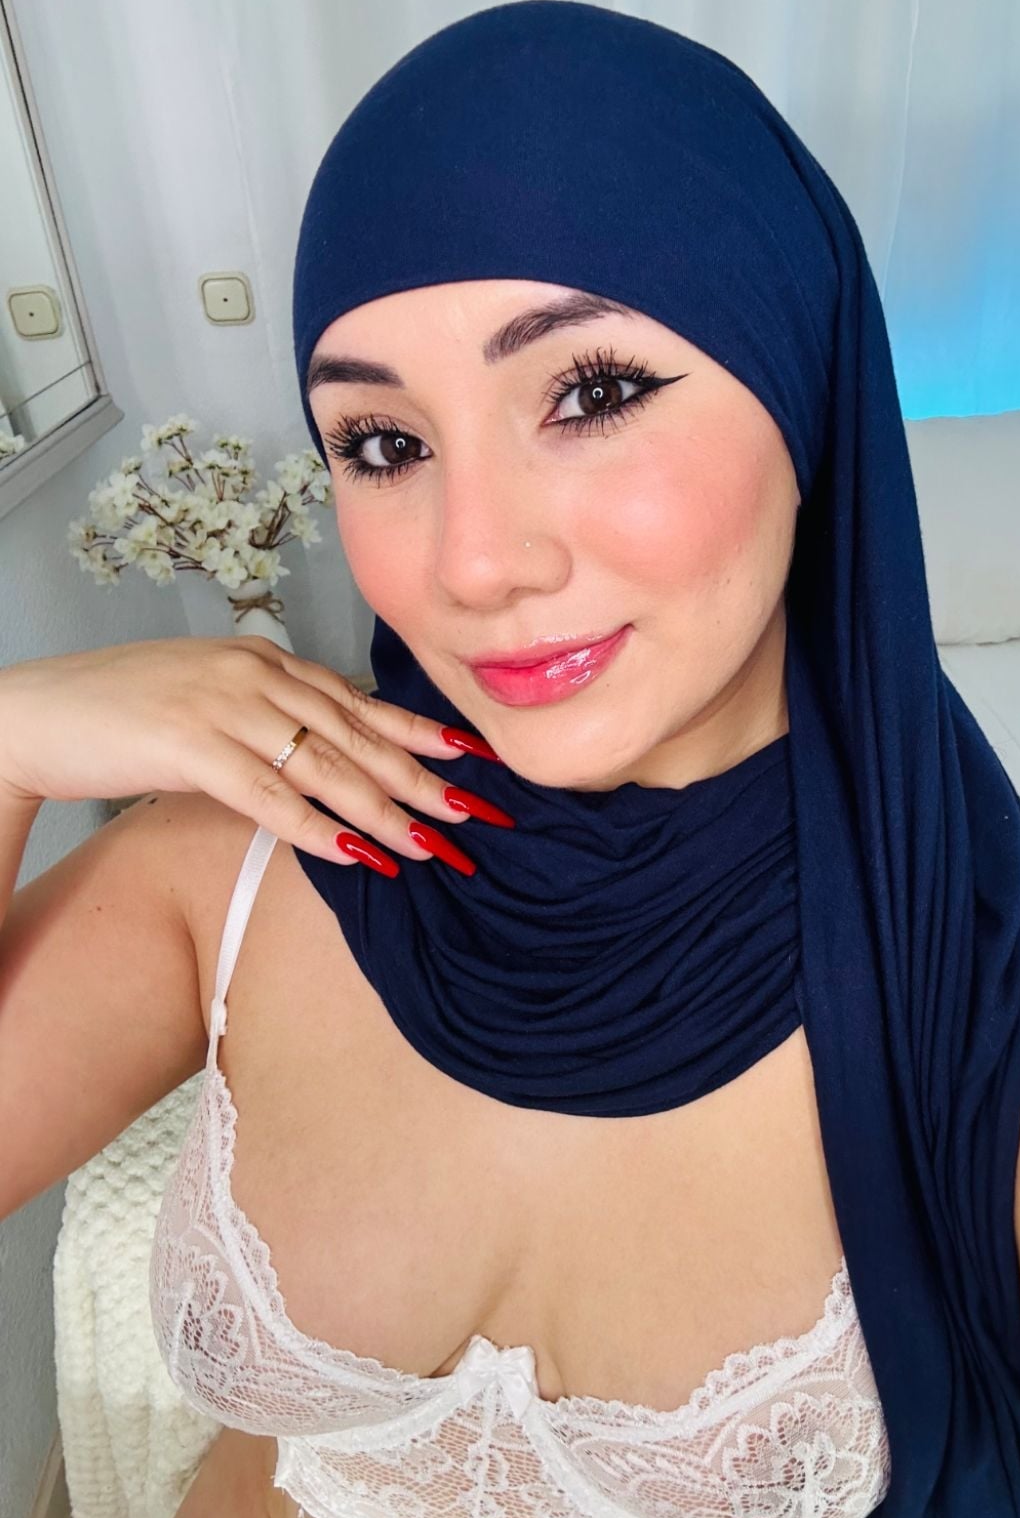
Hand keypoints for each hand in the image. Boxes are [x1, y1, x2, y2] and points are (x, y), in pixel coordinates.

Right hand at [0, 637, 507, 874]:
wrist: (36, 711)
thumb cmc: (122, 709)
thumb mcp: (210, 698)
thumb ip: (268, 716)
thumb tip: (323, 755)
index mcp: (265, 661)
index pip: (361, 702)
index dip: (421, 735)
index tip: (474, 762)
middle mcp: (256, 676)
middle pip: (358, 736)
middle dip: (423, 781)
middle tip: (476, 817)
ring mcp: (225, 708)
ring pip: (326, 767)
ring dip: (385, 813)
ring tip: (433, 847)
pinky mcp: (190, 746)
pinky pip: (268, 797)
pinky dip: (317, 829)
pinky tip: (357, 856)